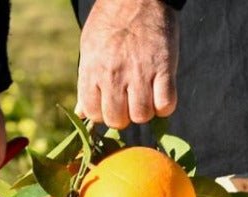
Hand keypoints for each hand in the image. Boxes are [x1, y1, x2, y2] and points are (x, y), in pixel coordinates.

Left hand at [76, 0, 179, 128]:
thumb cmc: (110, 24)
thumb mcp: (89, 50)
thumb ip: (86, 83)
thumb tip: (81, 114)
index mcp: (93, 71)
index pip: (93, 114)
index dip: (102, 114)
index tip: (110, 104)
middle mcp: (113, 75)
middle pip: (118, 120)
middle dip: (124, 116)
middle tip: (129, 102)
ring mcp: (139, 72)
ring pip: (141, 116)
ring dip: (145, 112)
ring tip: (146, 97)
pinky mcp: (164, 67)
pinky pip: (166, 104)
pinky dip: (165, 106)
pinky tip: (162, 95)